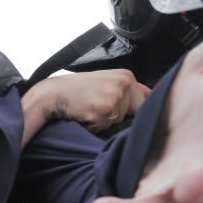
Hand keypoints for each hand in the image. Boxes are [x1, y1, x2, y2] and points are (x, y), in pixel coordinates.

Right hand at [31, 69, 149, 132]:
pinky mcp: (103, 110)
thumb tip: (150, 95)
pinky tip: (83, 113)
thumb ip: (128, 88)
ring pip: (117, 121)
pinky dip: (93, 125)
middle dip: (115, 115)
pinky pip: (104, 127)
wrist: (52, 93)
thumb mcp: (105, 81)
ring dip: (103, 121)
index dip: (128, 109)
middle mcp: (123, 83)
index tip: (109, 105)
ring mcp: (114, 96)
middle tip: (95, 103)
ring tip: (88, 108)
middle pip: (131, 114)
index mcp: (126, 76)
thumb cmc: (77, 89)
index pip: (143, 101)